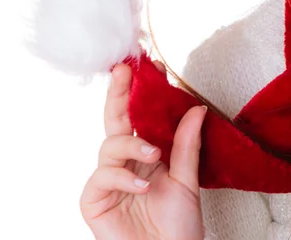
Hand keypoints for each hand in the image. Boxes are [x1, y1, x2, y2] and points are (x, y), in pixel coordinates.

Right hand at [80, 62, 206, 239]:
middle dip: (119, 93)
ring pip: (109, 145)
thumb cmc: (178, 225)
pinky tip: (141, 185)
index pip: (139, 116)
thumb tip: (196, 108)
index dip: (139, 91)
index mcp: (146, 152)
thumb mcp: (187, 180)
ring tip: (154, 156)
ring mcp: (108, 180)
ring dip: (132, 146)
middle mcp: (125, 162)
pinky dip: (123, 177)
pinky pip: (101, 176)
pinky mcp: (94, 200)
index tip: (147, 65)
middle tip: (124, 70)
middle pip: (115, 120)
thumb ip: (187, 145)